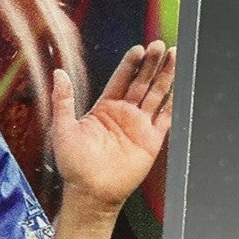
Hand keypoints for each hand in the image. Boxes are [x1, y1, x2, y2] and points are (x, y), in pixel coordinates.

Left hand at [51, 42, 175, 211]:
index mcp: (104, 108)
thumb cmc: (74, 165)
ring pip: (156, 95)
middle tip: (158, 46)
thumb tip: (58, 73)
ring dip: (165, 76)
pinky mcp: (152, 140)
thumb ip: (63, 99)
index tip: (138, 49)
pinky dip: (174, 102)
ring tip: (173, 55)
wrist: (90, 192)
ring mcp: (139, 126)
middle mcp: (124, 114)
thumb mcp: (63, 128)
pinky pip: (166, 117)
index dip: (130, 64)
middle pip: (142, 82)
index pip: (121, 79)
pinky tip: (180, 85)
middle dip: (151, 64)